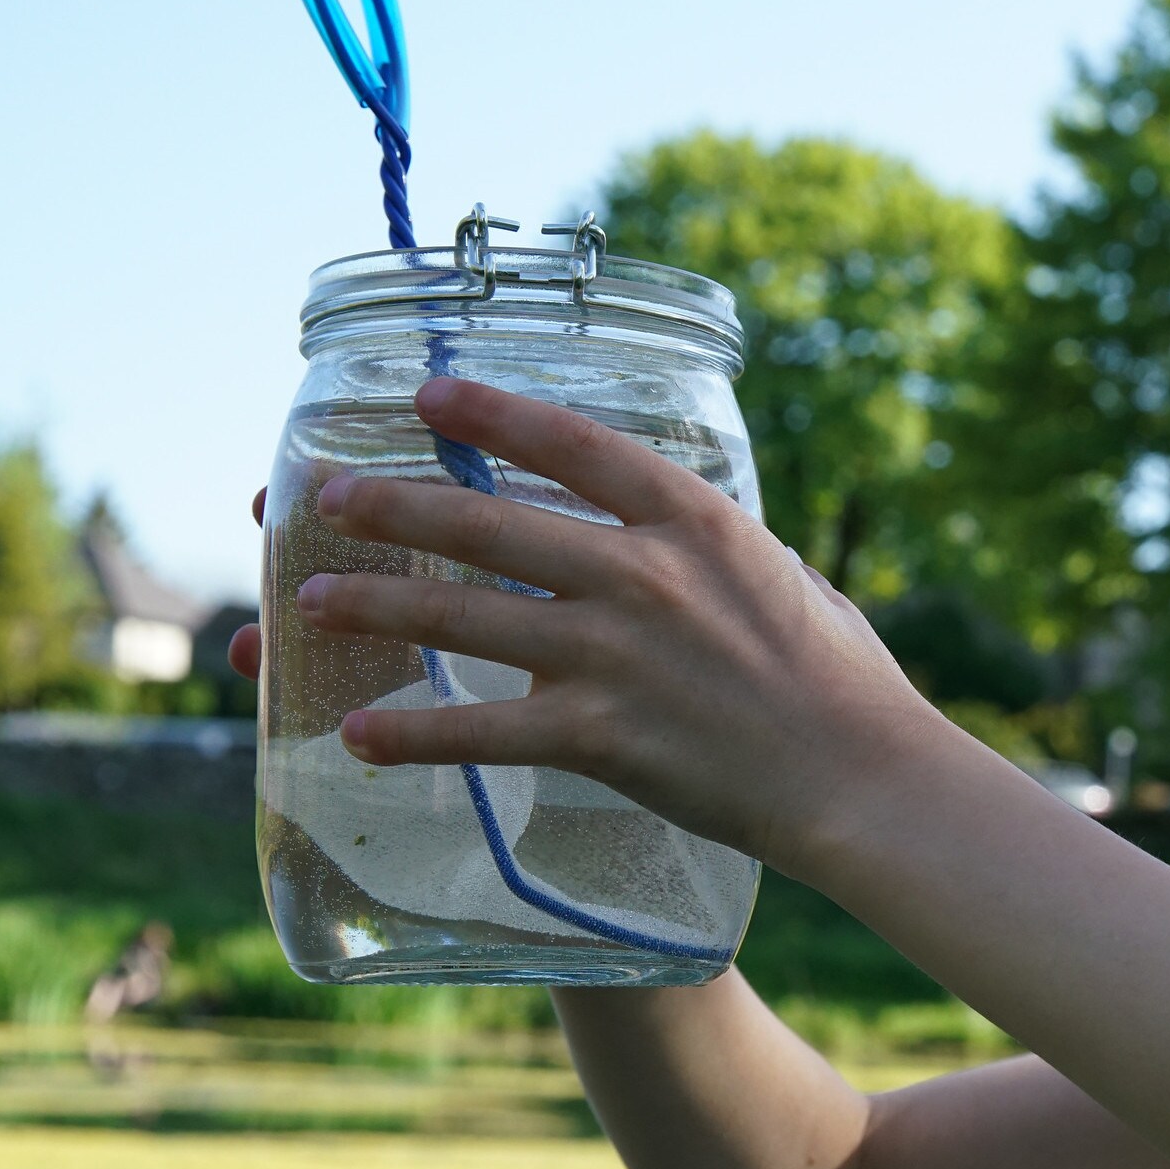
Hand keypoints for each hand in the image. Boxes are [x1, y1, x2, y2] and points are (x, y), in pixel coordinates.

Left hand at [285, 377, 953, 865]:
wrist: (861, 777)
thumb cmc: (842, 683)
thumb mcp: (786, 577)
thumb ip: (712, 550)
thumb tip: (667, 535)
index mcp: (695, 520)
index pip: (571, 442)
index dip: (490, 411)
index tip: (427, 391)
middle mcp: (642, 573)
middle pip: (487, 522)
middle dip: (395, 505)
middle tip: (332, 498)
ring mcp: (614, 653)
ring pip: (461, 616)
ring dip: (375, 606)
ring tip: (309, 602)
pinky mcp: (600, 735)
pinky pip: (481, 730)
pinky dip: (413, 733)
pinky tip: (357, 734)